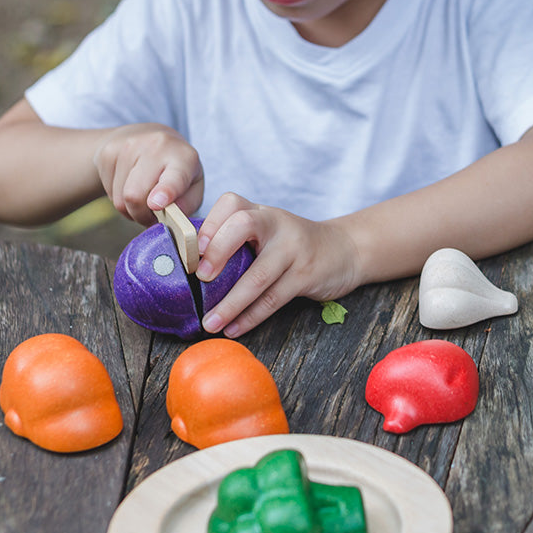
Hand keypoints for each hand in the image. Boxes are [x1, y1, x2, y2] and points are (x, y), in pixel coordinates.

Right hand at [92, 123, 202, 225]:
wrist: (145, 135)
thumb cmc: (175, 170)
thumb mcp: (193, 187)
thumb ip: (186, 205)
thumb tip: (170, 218)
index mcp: (184, 156)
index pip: (174, 177)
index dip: (166, 191)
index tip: (156, 203)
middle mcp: (157, 146)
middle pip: (136, 196)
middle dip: (142, 215)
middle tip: (152, 214)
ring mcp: (129, 146)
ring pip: (121, 200)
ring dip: (131, 208)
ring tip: (143, 194)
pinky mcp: (108, 152)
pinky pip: (109, 193)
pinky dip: (119, 198)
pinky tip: (129, 182)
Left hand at [194, 193, 361, 337]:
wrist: (344, 249)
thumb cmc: (291, 244)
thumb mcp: (267, 230)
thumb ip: (235, 240)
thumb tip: (189, 267)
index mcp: (260, 211)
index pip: (231, 203)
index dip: (209, 224)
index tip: (191, 251)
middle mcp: (276, 223)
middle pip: (244, 224)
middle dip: (218, 250)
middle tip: (199, 277)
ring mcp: (294, 247)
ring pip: (258, 275)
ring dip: (230, 303)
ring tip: (209, 323)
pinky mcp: (306, 274)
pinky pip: (274, 298)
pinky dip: (251, 317)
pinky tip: (234, 328)